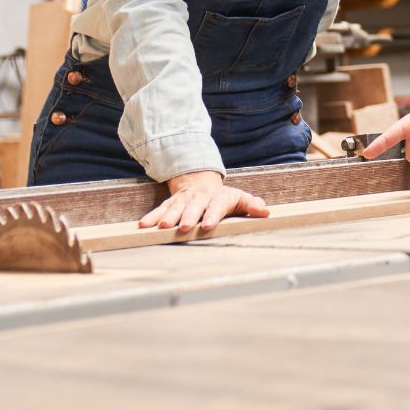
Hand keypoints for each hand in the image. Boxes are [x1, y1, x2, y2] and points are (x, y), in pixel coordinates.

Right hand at [138, 170, 269, 232]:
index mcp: (218, 198)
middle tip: (185, 226)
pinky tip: (143, 226)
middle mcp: (200, 198)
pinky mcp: (170, 203)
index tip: (208, 225)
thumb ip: (251, 205)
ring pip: (175, 208)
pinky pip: (160, 210)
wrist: (199, 182)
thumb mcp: (239, 198)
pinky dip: (151, 217)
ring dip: (168, 217)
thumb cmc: (223, 198)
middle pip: (194, 207)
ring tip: (162, 227)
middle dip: (189, 216)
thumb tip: (266, 212)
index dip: (213, 215)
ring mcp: (184, 200)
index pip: (217, 205)